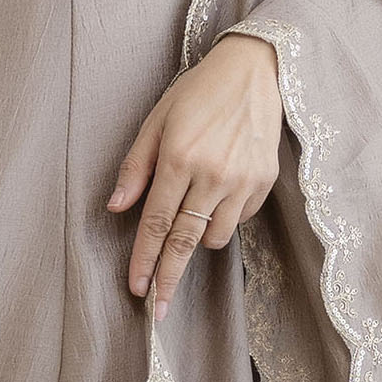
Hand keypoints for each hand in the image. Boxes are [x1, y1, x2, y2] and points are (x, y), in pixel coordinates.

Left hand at [107, 31, 280, 320]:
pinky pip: (240, 219)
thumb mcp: (156, 120)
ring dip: (198, 238)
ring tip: (193, 213)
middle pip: (184, 242)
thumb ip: (135, 167)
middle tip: (158, 310)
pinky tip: (220, 192)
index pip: (156, 223)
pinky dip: (225, 217)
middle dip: (169, 279)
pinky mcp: (265, 181)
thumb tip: (116, 208)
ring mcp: (242, 180)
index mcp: (178, 158)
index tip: (137, 288)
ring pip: (215, 236)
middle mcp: (211, 174)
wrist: (254, 71)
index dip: (145, 260)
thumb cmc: (198, 93)